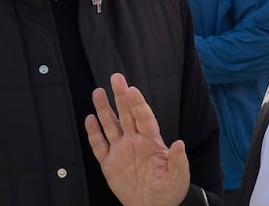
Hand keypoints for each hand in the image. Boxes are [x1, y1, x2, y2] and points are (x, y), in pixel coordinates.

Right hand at [85, 73, 189, 205]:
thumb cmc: (169, 191)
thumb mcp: (178, 178)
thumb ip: (178, 161)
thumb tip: (179, 144)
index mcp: (152, 142)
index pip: (144, 118)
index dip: (138, 104)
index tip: (132, 89)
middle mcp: (135, 141)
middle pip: (126, 115)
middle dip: (121, 96)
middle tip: (116, 78)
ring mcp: (121, 151)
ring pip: (110, 126)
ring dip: (104, 110)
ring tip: (98, 92)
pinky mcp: (109, 164)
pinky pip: (99, 146)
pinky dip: (94, 134)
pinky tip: (89, 119)